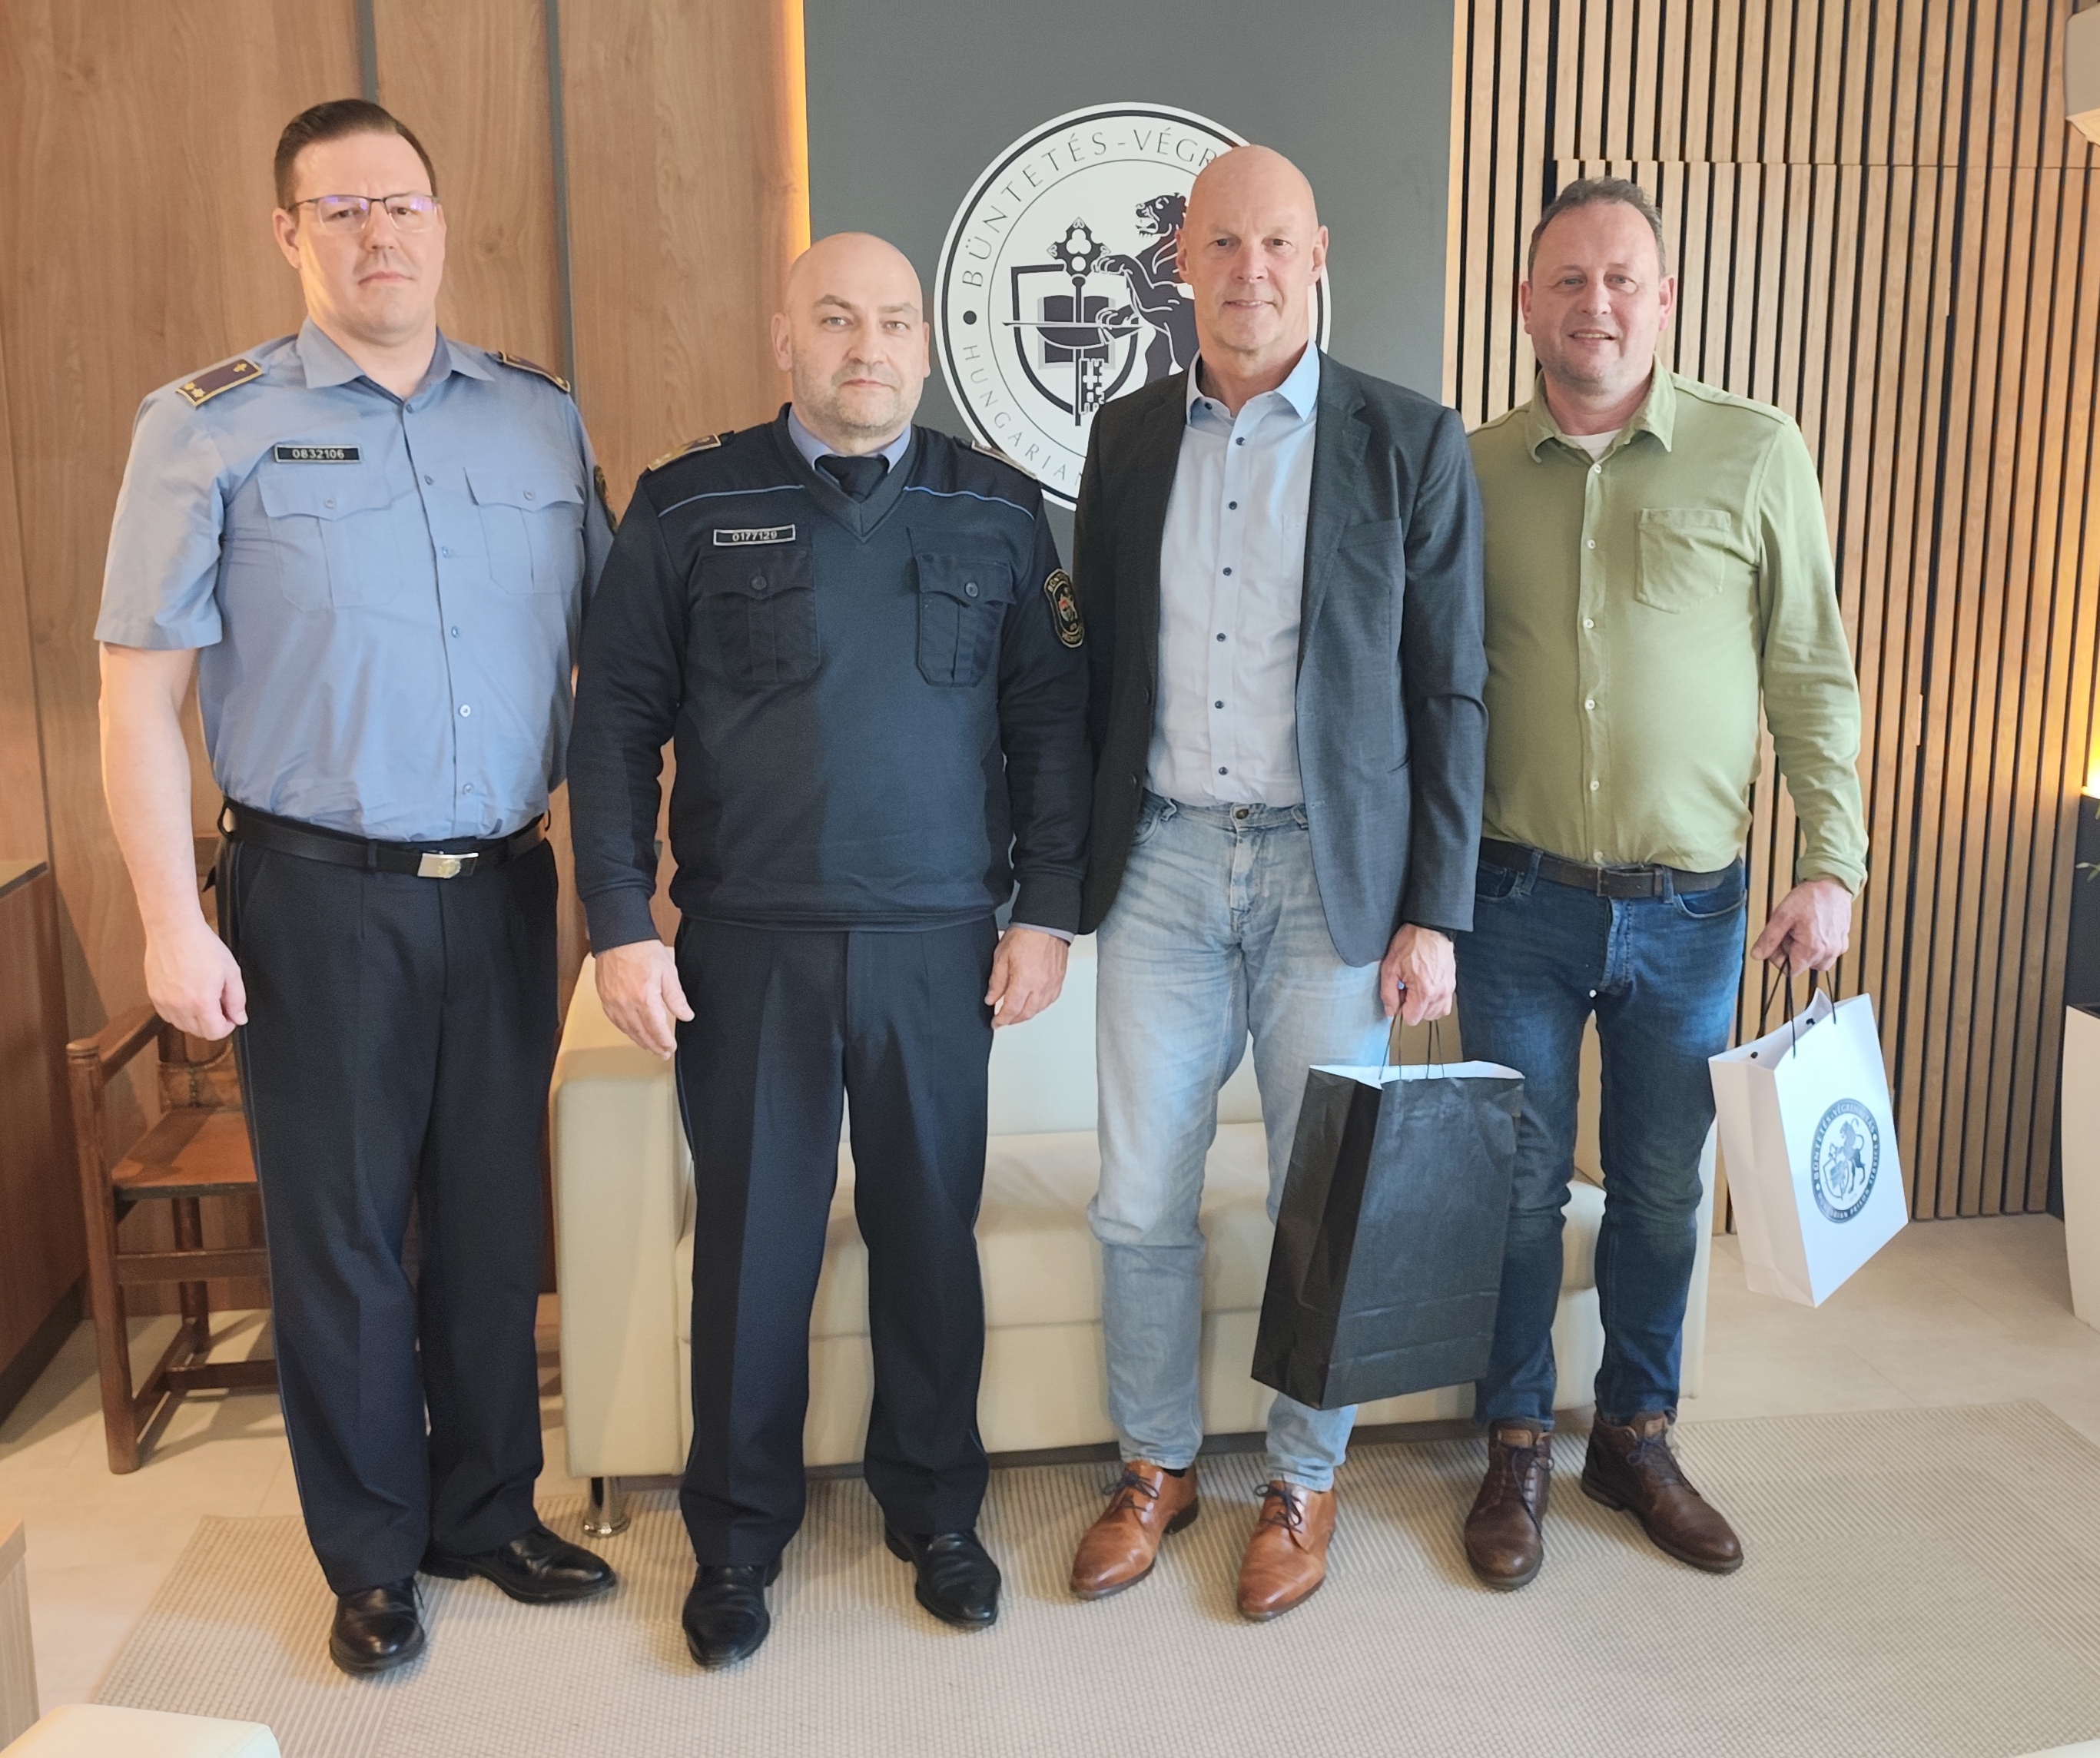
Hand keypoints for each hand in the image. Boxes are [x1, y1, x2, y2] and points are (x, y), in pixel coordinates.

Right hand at [144, 919, 246, 1039]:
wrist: (173, 930)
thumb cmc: (201, 946)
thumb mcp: (231, 971)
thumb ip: (237, 999)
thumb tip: (239, 1018)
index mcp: (201, 1001)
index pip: (214, 1033)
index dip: (227, 1027)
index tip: (230, 1017)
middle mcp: (179, 1006)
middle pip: (198, 1032)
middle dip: (212, 1024)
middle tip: (219, 1006)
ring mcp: (163, 1002)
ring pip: (182, 1026)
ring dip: (195, 1020)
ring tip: (203, 999)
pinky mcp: (153, 995)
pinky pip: (167, 1015)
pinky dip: (179, 1013)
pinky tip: (188, 998)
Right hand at [595, 939, 691, 1058]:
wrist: (618, 937)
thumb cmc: (642, 949)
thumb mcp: (668, 972)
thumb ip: (676, 998)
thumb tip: (686, 1015)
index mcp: (644, 998)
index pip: (656, 1029)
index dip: (664, 1041)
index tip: (671, 1047)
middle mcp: (625, 1004)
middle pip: (640, 1033)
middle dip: (653, 1046)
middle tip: (662, 1053)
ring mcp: (612, 1003)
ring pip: (627, 1030)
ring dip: (639, 1041)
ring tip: (650, 1047)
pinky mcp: (604, 999)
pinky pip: (615, 1021)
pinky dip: (626, 1030)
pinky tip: (632, 1033)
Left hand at [985, 926, 1068, 1027]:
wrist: (1045, 924)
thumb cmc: (1025, 935)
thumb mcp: (1001, 957)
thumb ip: (996, 982)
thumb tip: (991, 999)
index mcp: (1024, 981)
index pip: (1011, 1010)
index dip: (1002, 1020)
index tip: (996, 1023)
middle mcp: (1040, 986)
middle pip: (1026, 1014)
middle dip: (1013, 1020)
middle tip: (1004, 1020)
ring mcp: (1052, 984)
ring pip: (1039, 1009)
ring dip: (1026, 1014)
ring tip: (1017, 1013)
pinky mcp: (1059, 980)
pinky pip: (1050, 1000)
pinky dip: (1039, 1006)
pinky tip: (1033, 1004)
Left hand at [1380, 924, 1454, 1025]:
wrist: (1430, 928)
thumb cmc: (1411, 943)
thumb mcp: (1390, 968)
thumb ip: (1388, 994)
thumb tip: (1390, 1011)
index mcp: (1424, 991)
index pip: (1412, 1019)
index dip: (1401, 1009)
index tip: (1399, 996)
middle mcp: (1440, 993)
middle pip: (1424, 1017)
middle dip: (1413, 1007)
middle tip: (1406, 988)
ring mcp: (1448, 989)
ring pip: (1436, 1012)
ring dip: (1424, 1006)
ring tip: (1417, 988)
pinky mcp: (1452, 983)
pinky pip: (1444, 1003)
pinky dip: (1434, 1001)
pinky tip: (1426, 987)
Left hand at [1750, 877, 1853, 974]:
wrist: (1832, 885)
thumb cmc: (1808, 898)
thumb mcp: (1781, 916)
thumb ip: (1768, 939)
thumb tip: (1757, 956)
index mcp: (1812, 949)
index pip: (1790, 971)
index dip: (1779, 959)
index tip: (1778, 941)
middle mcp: (1828, 953)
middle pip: (1802, 966)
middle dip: (1792, 953)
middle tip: (1790, 931)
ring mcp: (1838, 949)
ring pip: (1815, 962)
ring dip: (1805, 952)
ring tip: (1802, 931)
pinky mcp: (1843, 943)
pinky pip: (1827, 954)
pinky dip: (1818, 947)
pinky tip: (1813, 930)